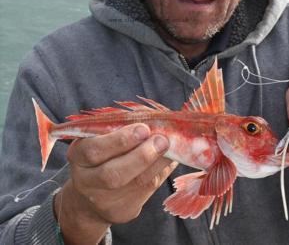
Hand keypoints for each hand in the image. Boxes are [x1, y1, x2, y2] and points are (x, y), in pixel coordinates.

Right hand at [54, 123, 176, 244]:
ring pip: (136, 184)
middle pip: (113, 174)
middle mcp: (87, 181)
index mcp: (77, 156)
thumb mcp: (98, 138)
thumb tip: (150, 118)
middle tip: (161, 139)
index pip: (94, 150)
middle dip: (141, 156)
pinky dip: (162, 171)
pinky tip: (170, 158)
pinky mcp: (124, 212)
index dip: (120, 140)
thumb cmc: (99, 155)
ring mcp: (105, 200)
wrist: (89, 197)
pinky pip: (148, 191)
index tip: (143, 128)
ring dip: (157, 163)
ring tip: (169, 146)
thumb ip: (117, 128)